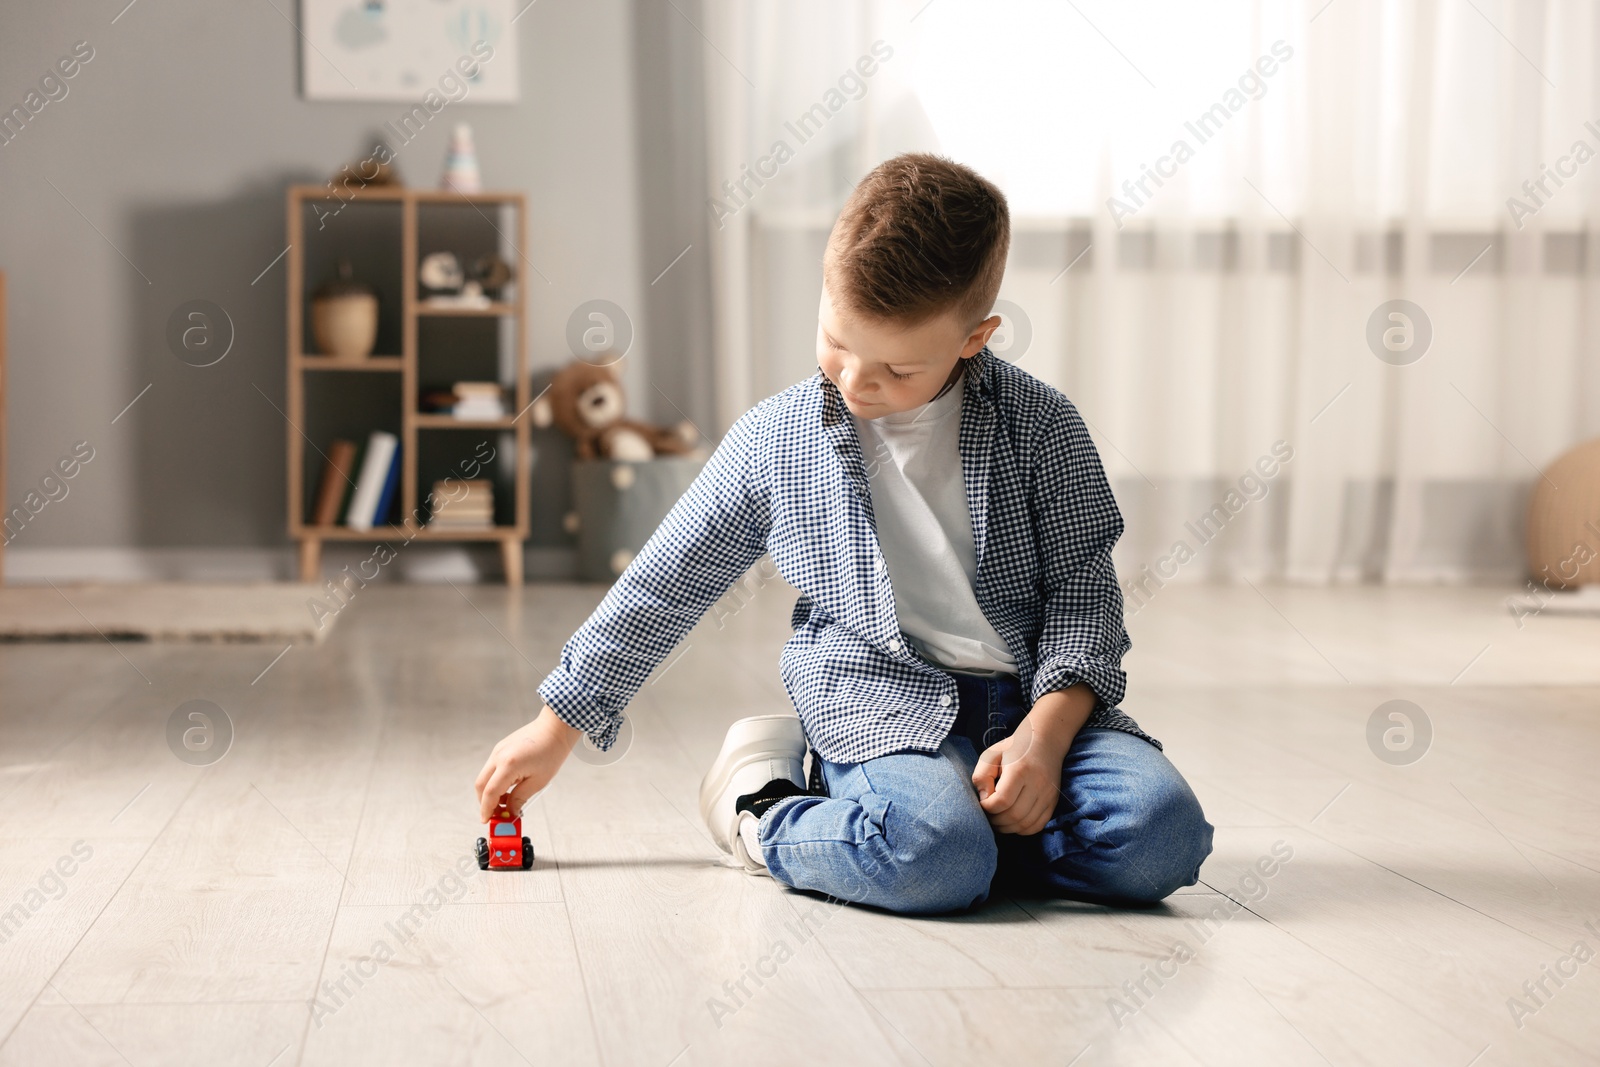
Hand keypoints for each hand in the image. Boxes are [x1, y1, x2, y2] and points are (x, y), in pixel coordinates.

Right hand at [475, 705, 582, 820]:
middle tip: (497, 814)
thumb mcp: (538, 781)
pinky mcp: (500, 748)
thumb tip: (510, 812)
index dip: (486, 809)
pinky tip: (510, 787)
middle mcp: (498, 756)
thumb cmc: (552, 752)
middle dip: (485, 802)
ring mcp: (498, 750)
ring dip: (491, 792)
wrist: (555, 728)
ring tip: (508, 801)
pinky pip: (492, 768)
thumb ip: (520, 798)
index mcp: (508, 765)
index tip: (486, 820)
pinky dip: (495, 781)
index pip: (489, 793)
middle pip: (481, 785)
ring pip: (485, 777)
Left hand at [971, 684, 1092, 835]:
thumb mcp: (991, 755)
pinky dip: (1022, 829)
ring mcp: (1048, 795)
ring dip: (1007, 828)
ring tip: (997, 820)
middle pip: (1014, 816)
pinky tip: (1012, 822)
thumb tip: (984, 800)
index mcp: (1020, 769)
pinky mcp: (1053, 802)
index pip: (1002, 800)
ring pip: (1026, 824)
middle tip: (987, 815)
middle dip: (996, 820)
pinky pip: (1037, 826)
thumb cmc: (1014, 748)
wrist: (1046, 741)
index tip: (982, 802)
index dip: (987, 807)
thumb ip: (981, 776)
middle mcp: (1037, 784)